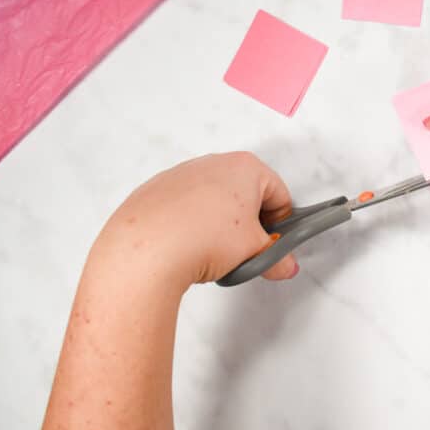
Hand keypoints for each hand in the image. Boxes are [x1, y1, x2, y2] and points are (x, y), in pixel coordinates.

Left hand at [90, 152, 299, 291]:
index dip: (281, 224)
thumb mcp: (255, 254)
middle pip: (247, 194)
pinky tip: (189, 246)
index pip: (280, 195)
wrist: (147, 251)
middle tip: (247, 249)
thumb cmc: (201, 238)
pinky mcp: (157, 190)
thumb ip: (277, 259)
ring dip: (221, 223)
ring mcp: (182, 174)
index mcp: (245, 167)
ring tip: (214, 252)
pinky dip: (192, 223)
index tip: (274, 243)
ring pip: (214, 199)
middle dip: (250, 222)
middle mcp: (213, 163)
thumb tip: (282, 265)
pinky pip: (185, 207)